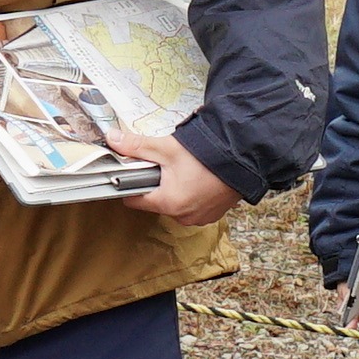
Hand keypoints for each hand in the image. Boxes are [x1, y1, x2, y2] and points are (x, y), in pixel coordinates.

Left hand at [106, 125, 234, 228]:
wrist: (245, 159)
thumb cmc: (209, 156)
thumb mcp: (167, 148)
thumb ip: (137, 146)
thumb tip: (113, 140)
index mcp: (168, 203)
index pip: (134, 200)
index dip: (131, 183)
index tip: (136, 171)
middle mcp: (183, 216)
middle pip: (155, 201)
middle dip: (157, 183)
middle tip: (167, 165)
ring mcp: (199, 217)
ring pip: (175, 203)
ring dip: (175, 189)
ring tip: (186, 170)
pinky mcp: (212, 214)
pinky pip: (193, 206)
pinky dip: (192, 194)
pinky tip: (199, 178)